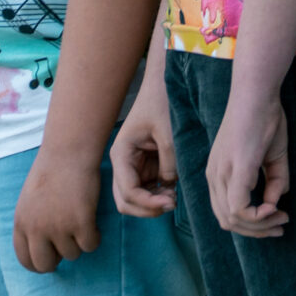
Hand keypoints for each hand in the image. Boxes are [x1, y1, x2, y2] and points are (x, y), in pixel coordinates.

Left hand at [12, 145, 101, 274]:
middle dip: (58, 258)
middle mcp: (36, 228)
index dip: (38, 264)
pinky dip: (94, 237)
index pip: (25, 259)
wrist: (68, 152)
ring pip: (72, 254)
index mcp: (21, 222)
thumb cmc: (51, 172)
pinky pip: (90, 245)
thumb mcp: (29, 201)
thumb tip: (40, 252)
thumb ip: (31, 225)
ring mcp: (59, 227)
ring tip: (80, 220)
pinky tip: (92, 221)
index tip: (50, 259)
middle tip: (68, 245)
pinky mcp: (81, 222)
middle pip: (46, 265)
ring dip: (78, 242)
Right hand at [109, 89, 176, 217]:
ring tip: (175, 196)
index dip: (147, 203)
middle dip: (147, 209)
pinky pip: (147, 191)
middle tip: (172, 204)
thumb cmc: (161, 104)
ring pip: (136, 200)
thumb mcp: (168, 133)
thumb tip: (169, 187)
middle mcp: (123, 164)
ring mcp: (133, 167)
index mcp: (121, 154)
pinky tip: (174, 190)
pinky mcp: (145, 168)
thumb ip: (169, 163)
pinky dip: (159, 196)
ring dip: (153, 204)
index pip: (128, 191)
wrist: (163, 87)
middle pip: (126, 202)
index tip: (170, 202)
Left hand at [205, 90, 288, 238]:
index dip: (251, 224)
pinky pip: (239, 208)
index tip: (276, 217)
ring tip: (282, 217)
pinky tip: (274, 207)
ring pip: (232, 219)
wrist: (259, 93)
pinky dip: (257, 216)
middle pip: (227, 221)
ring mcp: (222, 172)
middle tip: (281, 225)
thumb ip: (273, 182)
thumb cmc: (265, 120)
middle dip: (256, 231)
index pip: (225, 212)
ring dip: (259, 225)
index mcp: (218, 172)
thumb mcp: (272, 157)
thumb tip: (273, 205)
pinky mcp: (235, 168)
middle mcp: (214, 175)